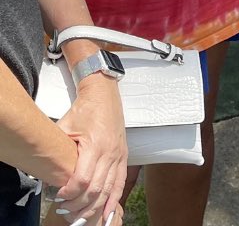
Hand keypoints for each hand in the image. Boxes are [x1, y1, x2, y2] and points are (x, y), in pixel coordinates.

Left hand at [53, 77, 126, 224]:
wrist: (104, 95)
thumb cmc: (83, 110)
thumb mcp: (65, 127)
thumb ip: (58, 150)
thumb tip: (46, 171)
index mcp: (94, 145)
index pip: (82, 180)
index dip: (69, 193)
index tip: (58, 196)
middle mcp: (109, 153)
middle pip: (95, 190)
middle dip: (79, 205)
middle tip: (65, 210)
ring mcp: (119, 155)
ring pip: (108, 190)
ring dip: (93, 207)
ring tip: (80, 215)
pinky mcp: (123, 156)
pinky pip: (120, 183)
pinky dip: (113, 200)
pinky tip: (106, 213)